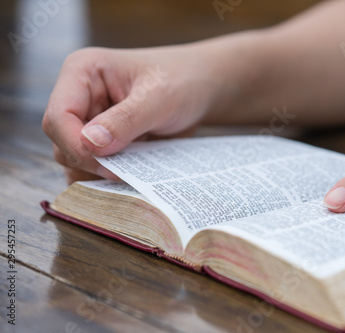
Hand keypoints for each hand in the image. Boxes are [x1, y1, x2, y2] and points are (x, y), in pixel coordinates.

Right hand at [43, 46, 219, 182]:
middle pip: (62, 143)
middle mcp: (79, 97)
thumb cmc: (182, 81)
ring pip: (74, 159)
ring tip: (134, 171)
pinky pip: (93, 167)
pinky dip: (109, 177)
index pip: (58, 117)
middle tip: (127, 173)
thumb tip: (90, 144)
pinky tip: (134, 175)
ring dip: (99, 173)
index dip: (77, 147)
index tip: (109, 166)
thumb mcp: (159, 98)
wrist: (200, 89)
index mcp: (82, 72)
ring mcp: (89, 120)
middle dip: (90, 163)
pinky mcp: (102, 140)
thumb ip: (125, 120)